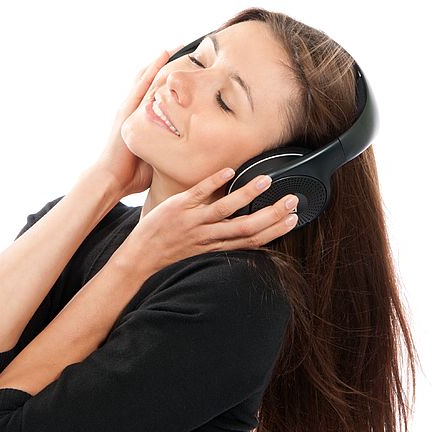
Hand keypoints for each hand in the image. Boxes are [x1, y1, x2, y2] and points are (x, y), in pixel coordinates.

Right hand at [91, 45, 183, 196]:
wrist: (111, 179)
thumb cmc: (132, 174)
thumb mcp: (157, 156)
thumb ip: (169, 147)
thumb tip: (192, 150)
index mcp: (139, 118)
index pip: (155, 93)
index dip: (168, 79)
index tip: (186, 67)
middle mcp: (133, 109)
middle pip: (150, 79)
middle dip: (166, 64)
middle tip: (186, 47)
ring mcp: (130, 107)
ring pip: (147, 76)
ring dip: (161, 60)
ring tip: (179, 44)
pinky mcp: (128, 109)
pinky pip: (143, 83)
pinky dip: (154, 68)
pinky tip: (164, 55)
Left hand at [118, 167, 299, 273]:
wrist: (138, 260)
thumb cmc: (168, 255)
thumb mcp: (199, 253)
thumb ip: (219, 241)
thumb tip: (239, 229)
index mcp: (215, 247)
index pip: (251, 240)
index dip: (275, 230)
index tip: (292, 218)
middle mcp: (207, 236)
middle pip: (246, 226)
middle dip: (271, 213)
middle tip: (291, 200)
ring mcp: (192, 221)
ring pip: (225, 208)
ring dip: (248, 194)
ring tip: (266, 180)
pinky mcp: (177, 208)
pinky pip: (198, 193)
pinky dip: (214, 182)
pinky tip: (229, 171)